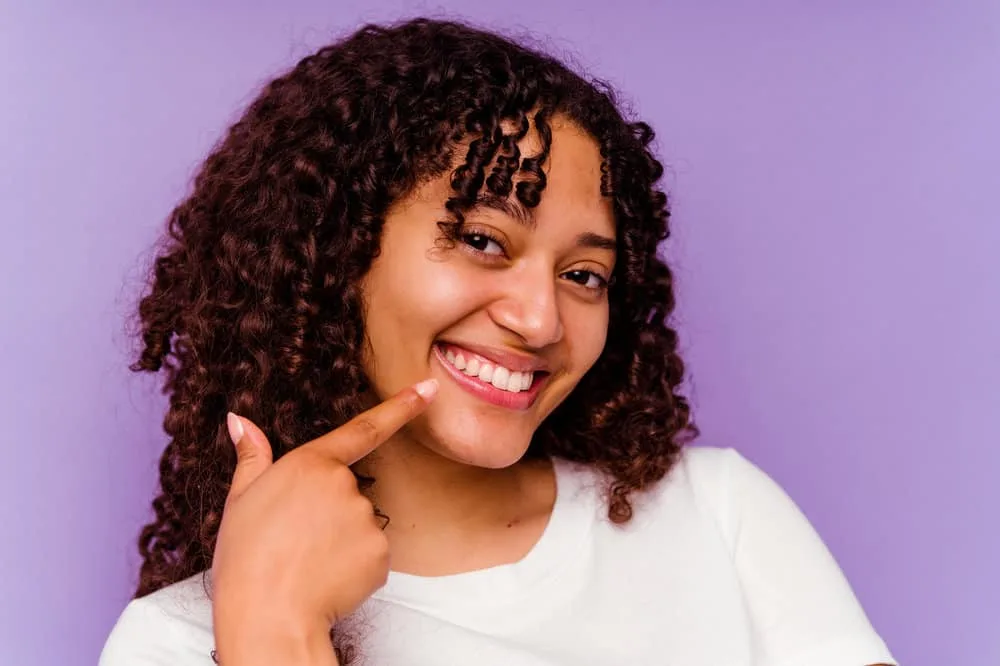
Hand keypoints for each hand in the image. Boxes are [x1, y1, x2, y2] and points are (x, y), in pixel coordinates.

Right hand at [210, 379, 438, 664]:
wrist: (267, 618)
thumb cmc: (245, 560)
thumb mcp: (240, 501)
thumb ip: (252, 457)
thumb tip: (239, 420)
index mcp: (310, 464)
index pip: (364, 428)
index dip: (402, 406)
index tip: (429, 389)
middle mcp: (345, 485)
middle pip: (348, 492)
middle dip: (328, 513)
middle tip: (294, 541)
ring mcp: (366, 519)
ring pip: (359, 525)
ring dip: (339, 541)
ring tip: (305, 562)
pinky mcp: (380, 554)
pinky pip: (369, 555)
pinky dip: (352, 567)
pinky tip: (326, 579)